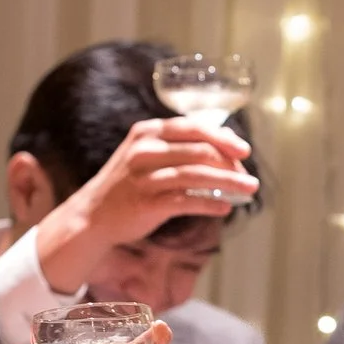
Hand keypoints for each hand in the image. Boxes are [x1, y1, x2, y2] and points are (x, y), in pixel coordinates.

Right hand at [32, 118, 256, 292]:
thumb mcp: (148, 155)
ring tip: (248, 191)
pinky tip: (225, 208)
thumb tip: (227, 147)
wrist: (93, 215)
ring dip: (229, 183)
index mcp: (148, 132)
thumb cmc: (129, 184)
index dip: (224, 138)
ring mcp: (144, 176)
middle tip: (249, 179)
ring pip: (197, 175)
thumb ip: (181, 147)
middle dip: (231, 165)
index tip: (244, 151)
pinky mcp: (146, 202)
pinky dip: (210, 204)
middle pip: (200, 151)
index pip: (194, 128)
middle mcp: (145, 150)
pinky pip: (186, 201)